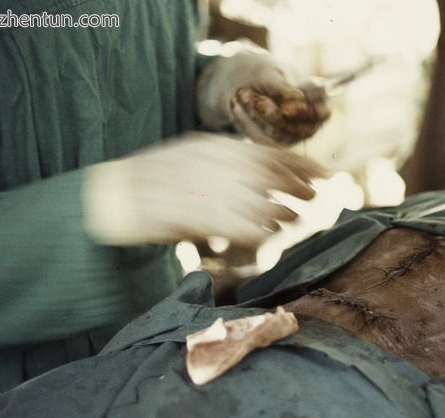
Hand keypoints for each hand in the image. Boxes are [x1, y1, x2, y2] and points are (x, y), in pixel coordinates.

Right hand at [83, 133, 320, 246]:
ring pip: (271, 210)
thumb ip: (229, 161)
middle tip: (313, 200)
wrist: (116, 197)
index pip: (277, 154)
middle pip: (281, 180)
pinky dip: (258, 239)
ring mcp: (219, 193)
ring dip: (282, 218)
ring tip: (281, 222)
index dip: (307, 166)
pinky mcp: (211, 221)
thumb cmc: (155, 179)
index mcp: (222, 148)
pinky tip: (256, 241)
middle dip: (302, 191)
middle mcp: (225, 166)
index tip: (328, 176)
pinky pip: (251, 234)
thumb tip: (266, 173)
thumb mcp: (195, 154)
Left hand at [197, 41, 329, 144]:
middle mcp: (310, 123)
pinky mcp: (274, 142)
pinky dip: (244, 121)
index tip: (285, 111)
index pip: (321, 114)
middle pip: (295, 129)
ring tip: (241, 93)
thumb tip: (296, 102)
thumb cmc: (266, 72)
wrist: (247, 81)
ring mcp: (293, 136)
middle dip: (269, 114)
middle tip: (246, 93)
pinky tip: (235, 104)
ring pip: (275, 136)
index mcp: (319, 101)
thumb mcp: (273, 74)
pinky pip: (258, 138)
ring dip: (254, 116)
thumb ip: (284, 90)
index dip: (304, 114)